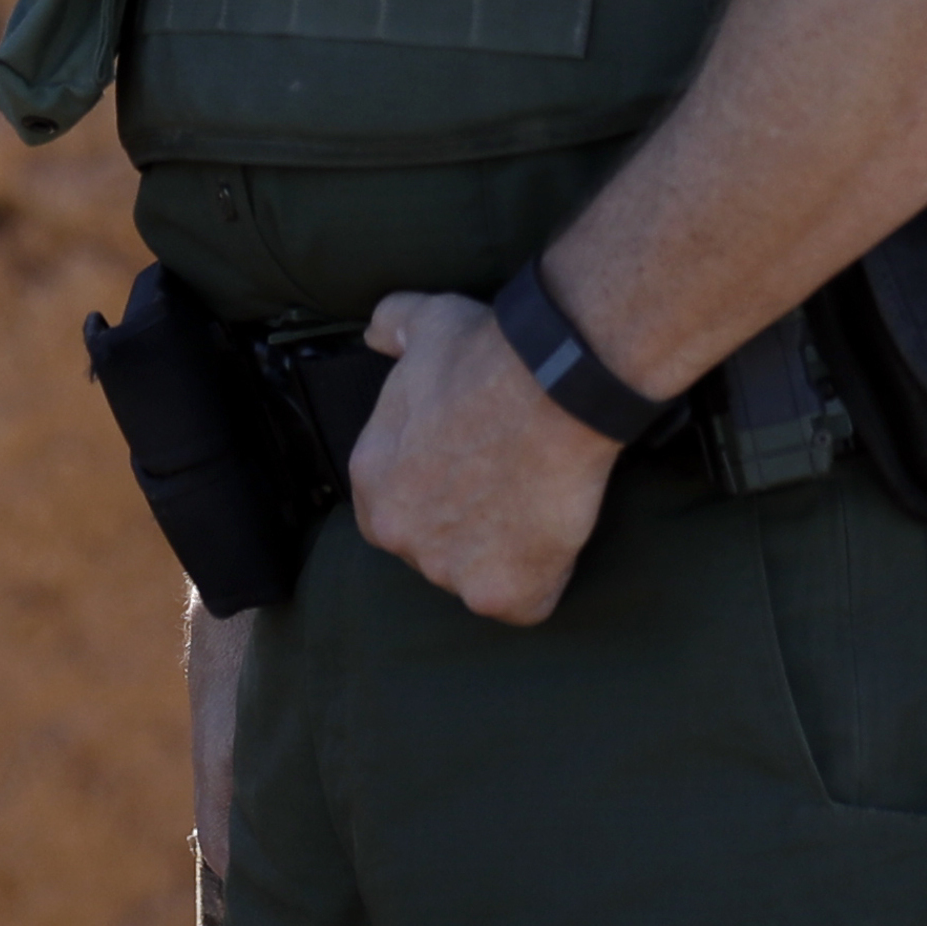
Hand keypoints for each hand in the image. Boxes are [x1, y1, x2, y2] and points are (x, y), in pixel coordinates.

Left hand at [347, 291, 623, 624]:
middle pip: (429, 548)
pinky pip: (525, 603)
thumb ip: (388, 329)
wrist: (555, 384)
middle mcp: (397, 532)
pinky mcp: (503, 594)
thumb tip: (375, 335)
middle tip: (503, 491)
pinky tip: (555, 539)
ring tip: (532, 508)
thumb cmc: (488, 354)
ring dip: (501, 555)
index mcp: (371, 478)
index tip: (464, 476)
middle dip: (461, 529)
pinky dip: (544, 579)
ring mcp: (448, 569)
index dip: (430, 496)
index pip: (390, 507)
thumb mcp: (421, 322)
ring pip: (473, 577)